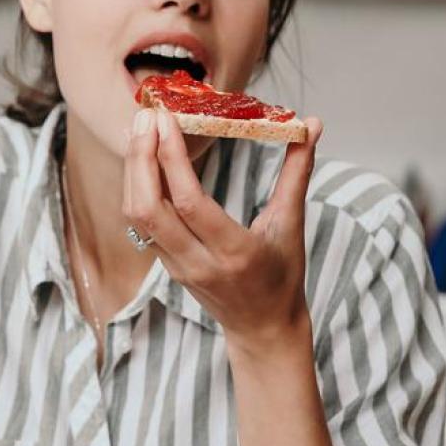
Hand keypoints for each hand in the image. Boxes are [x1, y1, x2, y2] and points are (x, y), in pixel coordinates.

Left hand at [122, 106, 324, 358]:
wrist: (262, 328)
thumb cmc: (282, 276)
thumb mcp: (292, 224)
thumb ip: (297, 171)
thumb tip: (311, 124)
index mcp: (234, 252)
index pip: (190, 203)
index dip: (172, 159)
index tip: (166, 119)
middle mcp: (198, 262)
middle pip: (150, 209)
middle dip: (142, 159)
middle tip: (146, 116)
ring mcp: (176, 266)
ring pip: (137, 217)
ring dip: (133, 170)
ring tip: (140, 130)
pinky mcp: (165, 265)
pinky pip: (139, 224)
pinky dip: (135, 187)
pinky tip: (141, 158)